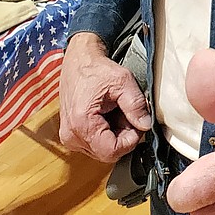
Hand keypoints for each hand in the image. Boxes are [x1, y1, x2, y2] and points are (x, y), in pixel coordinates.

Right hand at [58, 32, 151, 162]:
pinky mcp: (70, 135)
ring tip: (115, 111)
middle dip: (123, 136)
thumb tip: (146, 126)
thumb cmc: (97, 70)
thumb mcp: (123, 81)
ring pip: (102, 150)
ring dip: (115, 134)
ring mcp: (69, 138)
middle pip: (107, 152)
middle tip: (126, 113)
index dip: (130, 140)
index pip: (112, 151)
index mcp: (82, 123)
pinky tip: (107, 115)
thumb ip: (136, 105)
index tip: (136, 123)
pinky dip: (106, 132)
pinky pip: (95, 144)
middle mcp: (71, 136)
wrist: (78, 62)